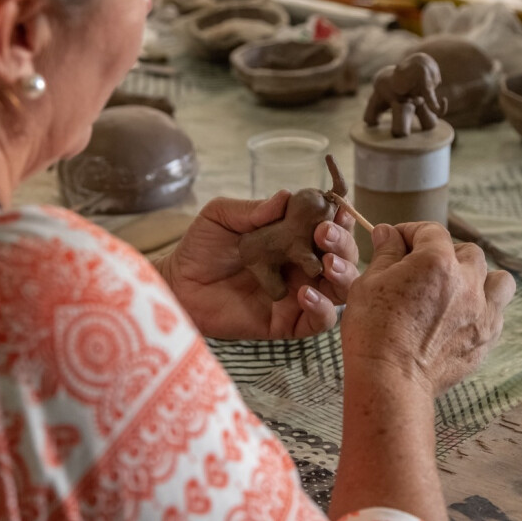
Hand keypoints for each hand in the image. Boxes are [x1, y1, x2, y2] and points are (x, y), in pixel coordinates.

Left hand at [157, 191, 359, 339]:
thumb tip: (285, 197)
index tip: (339, 210)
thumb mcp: (221, 216)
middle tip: (325, 235)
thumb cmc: (200, 246)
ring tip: (326, 264)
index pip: (330, 227)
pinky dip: (321, 308)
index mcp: (294, 237)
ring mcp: (298, 295)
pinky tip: (305, 293)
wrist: (177, 284)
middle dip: (344, 245)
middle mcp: (302, 265)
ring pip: (340, 290)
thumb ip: (253, 209)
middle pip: (344, 257)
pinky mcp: (286, 323)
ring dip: (343, 275)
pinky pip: (318, 321)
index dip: (341, 219)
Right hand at [341, 222, 514, 395]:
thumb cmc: (373, 329)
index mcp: (437, 261)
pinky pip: (497, 313)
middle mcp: (467, 282)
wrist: (391, 380)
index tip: (396, 242)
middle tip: (421, 267)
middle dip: (445, 253)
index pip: (430, 231)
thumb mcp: (369, 282)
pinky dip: (482, 309)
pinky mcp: (486, 339)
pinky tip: (459, 317)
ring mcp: (483, 312)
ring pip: (498, 281)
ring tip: (456, 289)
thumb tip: (389, 234)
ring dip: (480, 278)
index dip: (410, 232)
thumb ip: (386, 253)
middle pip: (468, 252)